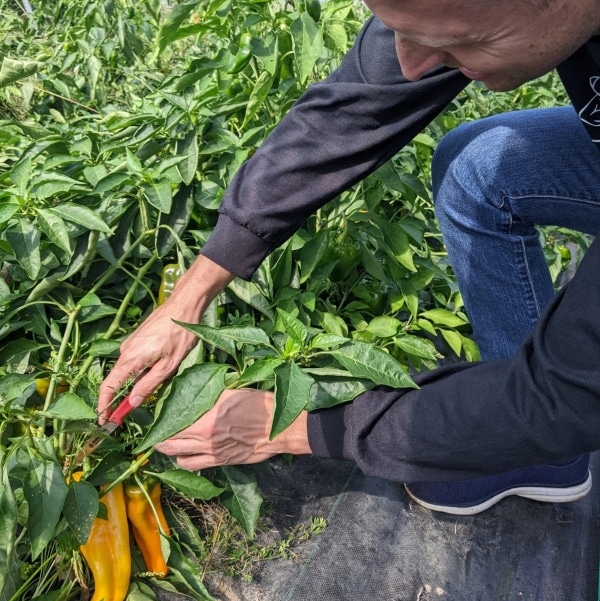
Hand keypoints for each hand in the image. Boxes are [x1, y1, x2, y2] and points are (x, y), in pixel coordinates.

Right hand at [98, 256, 233, 422]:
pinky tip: (159, 365)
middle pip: (118, 380)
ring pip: (129, 370)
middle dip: (122, 397)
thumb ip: (149, 384)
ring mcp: (130, 343)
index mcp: (130, 359)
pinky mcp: (137, 339)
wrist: (183, 305)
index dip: (104, 406)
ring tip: (157, 380)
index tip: (104, 420)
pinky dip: (141, 369)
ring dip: (137, 381)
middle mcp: (125, 351)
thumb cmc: (180, 335)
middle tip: (131, 411)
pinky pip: (135, 360)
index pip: (109, 387)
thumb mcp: (169, 365)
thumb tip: (133, 402)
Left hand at [153, 389, 311, 469]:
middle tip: (155, 432)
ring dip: (169, 450)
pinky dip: (184, 461)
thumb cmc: (260, 406)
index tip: (156, 416)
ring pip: (178, 456)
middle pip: (170, 441)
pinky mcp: (220, 461)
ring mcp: (212, 451)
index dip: (160, 419)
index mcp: (207, 417)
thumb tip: (194, 392)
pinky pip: (192, 465)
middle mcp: (205, 437)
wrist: (279, 429)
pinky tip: (184, 455)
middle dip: (159, 437)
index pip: (173, 421)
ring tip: (167, 443)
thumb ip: (210, 395)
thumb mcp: (233, 391)